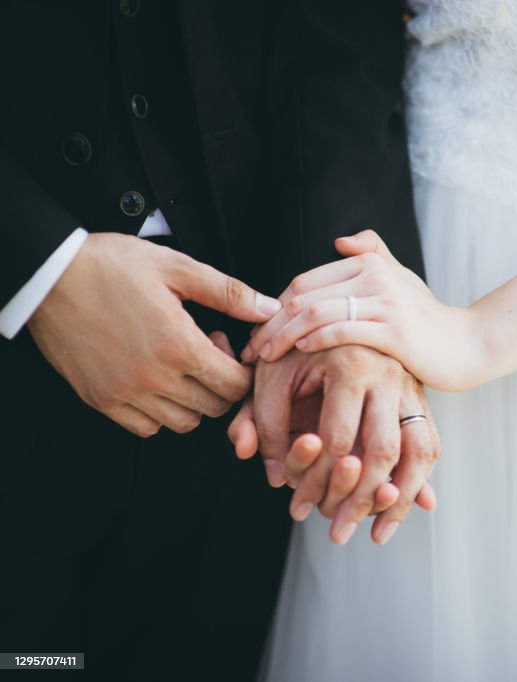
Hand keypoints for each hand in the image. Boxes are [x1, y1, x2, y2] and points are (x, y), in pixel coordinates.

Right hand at [28, 233, 280, 435]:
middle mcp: (154, 377)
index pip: (235, 385)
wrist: (49, 275)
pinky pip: (146, 428)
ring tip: (179, 365)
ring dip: (193, 400)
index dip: (241, 369)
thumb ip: (229, 293)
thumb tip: (270, 309)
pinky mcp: (101, 400)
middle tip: (203, 352)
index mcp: (179, 345)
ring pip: (183, 422)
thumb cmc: (113, 265)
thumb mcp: (178, 268)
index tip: (224, 345)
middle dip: (220, 383)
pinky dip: (159, 413)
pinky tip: (156, 381)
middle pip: (214, 407)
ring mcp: (125, 393)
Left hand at [228, 345, 438, 544]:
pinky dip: (422, 479)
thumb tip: (274, 474)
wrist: (339, 309)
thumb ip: (263, 420)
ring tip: (377, 534)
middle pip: (383, 451)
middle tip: (338, 534)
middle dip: (359, 499)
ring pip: (420, 451)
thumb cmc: (297, 345)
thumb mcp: (271, 374)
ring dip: (400, 499)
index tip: (298, 507)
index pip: (338, 438)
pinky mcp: (421, 398)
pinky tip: (411, 509)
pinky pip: (431, 444)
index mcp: (352, 364)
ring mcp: (411, 387)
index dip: (315, 479)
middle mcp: (389, 376)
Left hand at [242, 231, 486, 390]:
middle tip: (251, 349)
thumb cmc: (427, 319)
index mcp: (370, 262)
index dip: (274, 306)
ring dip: (282, 336)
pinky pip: (341, 331)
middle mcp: (375, 276)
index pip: (305, 281)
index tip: (258, 331)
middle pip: (303, 295)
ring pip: (314, 313)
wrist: (466, 345)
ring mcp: (385, 302)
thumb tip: (340, 241)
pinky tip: (300, 353)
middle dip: (270, 323)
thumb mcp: (401, 279)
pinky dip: (313, 340)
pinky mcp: (394, 332)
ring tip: (265, 357)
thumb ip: (374, 255)